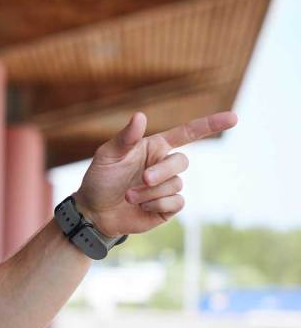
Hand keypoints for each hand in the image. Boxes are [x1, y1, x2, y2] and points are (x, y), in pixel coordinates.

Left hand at [74, 111, 237, 236]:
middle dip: (162, 172)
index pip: (187, 134)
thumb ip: (125, 138)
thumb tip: (141, 116)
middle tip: (141, 179)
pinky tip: (141, 206)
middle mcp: (164, 165)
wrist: (94, 211)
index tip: (233, 118)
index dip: (210, 125)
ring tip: (129, 196)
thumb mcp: (108, 155)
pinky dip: (157, 204)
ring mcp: (168, 187)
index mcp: (154, 147)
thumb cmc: (99, 179)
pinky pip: (176, 203)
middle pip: (182, 162)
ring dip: (150, 192)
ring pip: (176, 185)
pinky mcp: (168, 207)